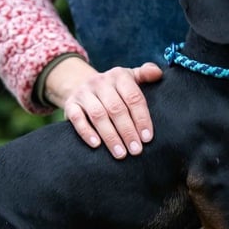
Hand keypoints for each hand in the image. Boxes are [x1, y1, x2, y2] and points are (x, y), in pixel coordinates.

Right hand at [45, 57, 162, 158]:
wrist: (80, 84)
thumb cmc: (114, 88)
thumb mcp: (130, 77)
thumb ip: (146, 74)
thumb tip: (158, 74)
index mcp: (119, 75)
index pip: (133, 97)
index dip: (141, 118)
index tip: (147, 138)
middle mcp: (100, 82)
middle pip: (116, 108)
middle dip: (127, 131)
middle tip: (136, 150)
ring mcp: (84, 93)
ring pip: (98, 115)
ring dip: (110, 136)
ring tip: (120, 154)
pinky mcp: (70, 104)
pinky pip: (77, 118)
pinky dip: (86, 132)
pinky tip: (97, 145)